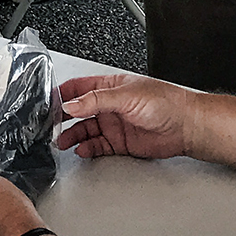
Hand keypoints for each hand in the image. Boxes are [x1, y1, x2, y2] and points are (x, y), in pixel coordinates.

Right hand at [56, 74, 190, 160]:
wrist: (186, 127)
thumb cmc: (165, 102)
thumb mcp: (127, 95)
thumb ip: (97, 100)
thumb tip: (72, 104)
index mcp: (109, 86)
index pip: (79, 88)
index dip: (63, 95)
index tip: (49, 103)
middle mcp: (110, 105)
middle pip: (79, 111)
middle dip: (64, 118)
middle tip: (51, 126)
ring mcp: (114, 124)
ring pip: (86, 130)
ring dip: (73, 135)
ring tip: (63, 142)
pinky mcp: (120, 142)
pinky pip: (98, 146)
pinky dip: (88, 148)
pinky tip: (81, 149)